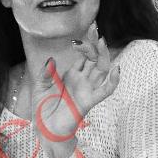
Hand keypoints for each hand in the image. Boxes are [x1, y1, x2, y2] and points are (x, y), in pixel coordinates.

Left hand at [33, 21, 120, 157]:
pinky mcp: (89, 101)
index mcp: (72, 75)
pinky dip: (113, 82)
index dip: (85, 45)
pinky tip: (116, 70)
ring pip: (102, 70)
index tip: (80, 37)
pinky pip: (105, 91)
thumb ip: (46, 73)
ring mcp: (87, 90)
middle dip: (95, 44)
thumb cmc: (43, 109)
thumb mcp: (40, 87)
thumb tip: (51, 59)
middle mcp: (82, 80)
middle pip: (95, 59)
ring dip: (103, 56)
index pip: (84, 56)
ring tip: (101, 42)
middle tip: (95, 28)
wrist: (45, 129)